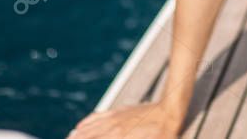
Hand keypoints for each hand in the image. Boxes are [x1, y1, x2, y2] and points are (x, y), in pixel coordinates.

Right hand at [67, 102, 181, 138]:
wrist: (168, 110)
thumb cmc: (162, 133)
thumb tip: (113, 137)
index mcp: (117, 137)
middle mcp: (111, 128)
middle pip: (85, 137)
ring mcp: (113, 118)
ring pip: (88, 128)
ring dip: (77, 136)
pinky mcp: (118, 111)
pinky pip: (96, 117)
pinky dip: (85, 123)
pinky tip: (79, 127)